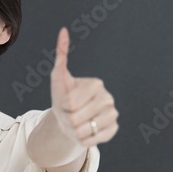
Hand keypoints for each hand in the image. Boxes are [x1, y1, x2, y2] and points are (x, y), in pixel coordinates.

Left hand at [50, 27, 117, 146]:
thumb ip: (61, 55)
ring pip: (83, 131)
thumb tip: (63, 30)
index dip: (63, 106)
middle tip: (70, 114)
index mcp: (96, 84)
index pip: (70, 103)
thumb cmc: (63, 96)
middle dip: (67, 119)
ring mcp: (113, 114)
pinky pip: (92, 141)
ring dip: (74, 131)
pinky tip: (84, 132)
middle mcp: (108, 98)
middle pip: (76, 118)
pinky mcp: (113, 129)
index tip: (66, 102)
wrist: (69, 118)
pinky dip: (83, 140)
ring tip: (76, 123)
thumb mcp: (58, 77)